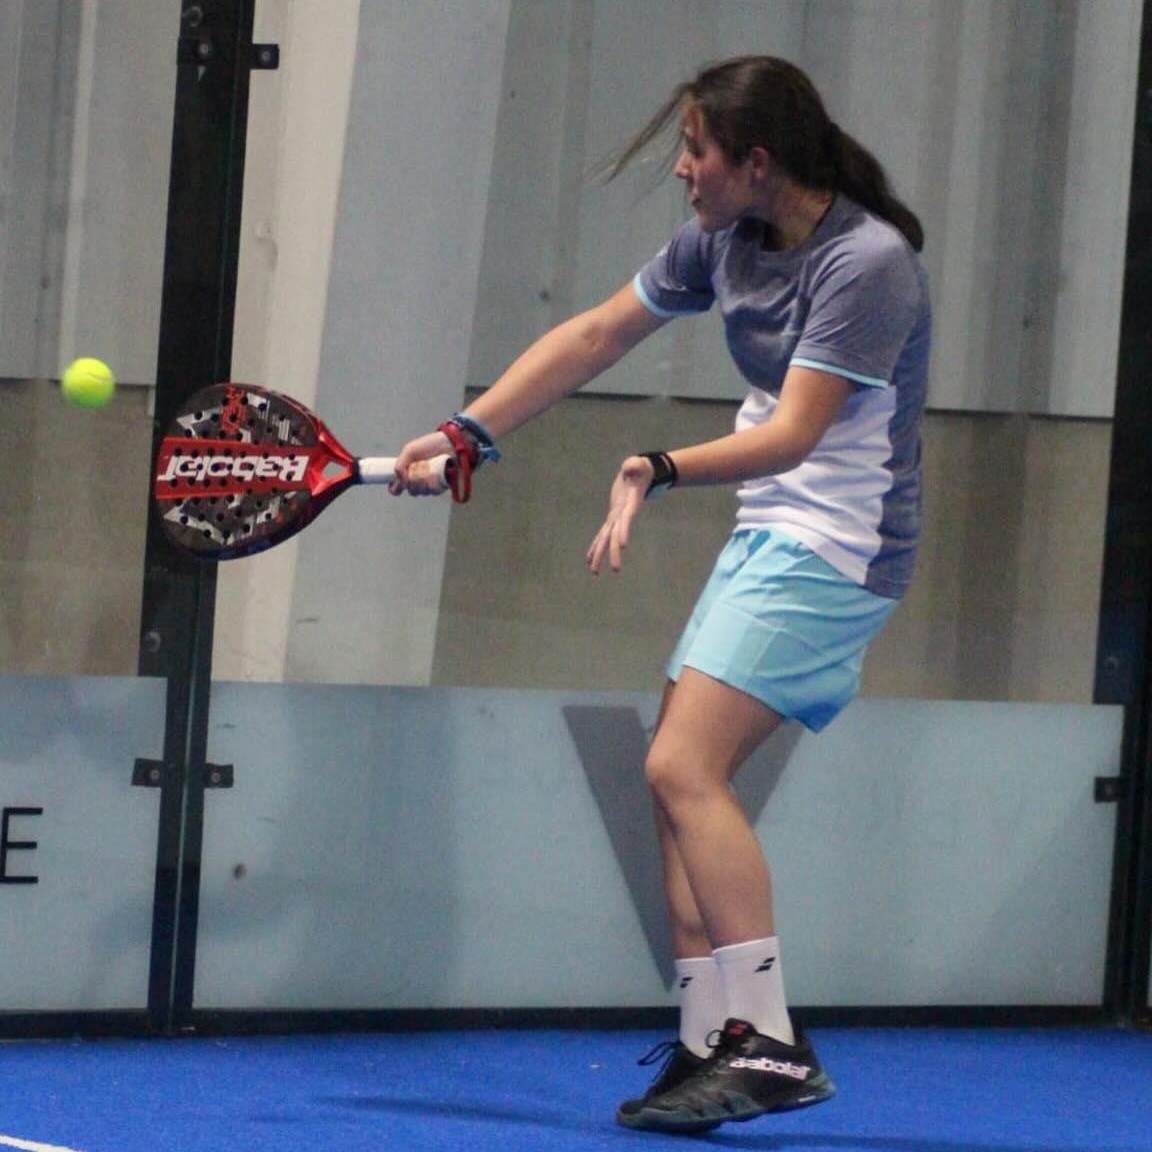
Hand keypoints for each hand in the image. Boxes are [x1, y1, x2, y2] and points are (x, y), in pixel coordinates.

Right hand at [389, 430, 452, 495]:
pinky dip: (433, 482)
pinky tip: (435, 473)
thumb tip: (400, 480)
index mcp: (409, 472)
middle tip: (417, 469)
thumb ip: (400, 464)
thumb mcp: (410, 450)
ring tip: (428, 467)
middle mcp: (419, 480)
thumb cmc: (431, 445)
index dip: (396, 489)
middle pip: (411, 491)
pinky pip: (433, 491)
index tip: (397, 487)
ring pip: (422, 492)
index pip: (398, 486)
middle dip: (413, 481)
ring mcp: (430, 484)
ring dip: (423, 480)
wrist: (450, 444)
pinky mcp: (441, 486)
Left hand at [586, 455, 652, 573]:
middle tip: (616, 570)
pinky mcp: (612, 518)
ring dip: (601, 555)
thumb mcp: (637, 464)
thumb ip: (634, 466)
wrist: (640, 474)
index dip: (624, 530)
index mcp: (630, 503)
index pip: (627, 519)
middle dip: (615, 552)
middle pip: (617, 535)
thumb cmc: (639, 469)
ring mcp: (617, 518)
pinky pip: (602, 534)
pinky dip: (595, 546)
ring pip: (607, 539)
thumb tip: (631, 467)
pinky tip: (589, 559)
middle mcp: (624, 515)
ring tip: (594, 571)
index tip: (622, 544)